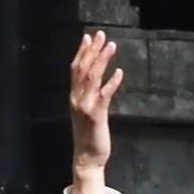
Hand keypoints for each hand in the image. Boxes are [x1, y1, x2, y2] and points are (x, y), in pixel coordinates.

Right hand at [69, 31, 123, 193]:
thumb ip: (90, 97)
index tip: (89, 37)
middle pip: (82, 69)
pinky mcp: (95, 116)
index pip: (75, 69)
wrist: (87, 158)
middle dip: (92, 50)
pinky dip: (111, 83)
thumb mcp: (87, 112)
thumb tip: (97, 82)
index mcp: (74, 97)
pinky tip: (119, 72)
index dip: (82, 52)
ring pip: (91, 78)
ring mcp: (85, 107)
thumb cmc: (90, 136)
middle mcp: (76, 99)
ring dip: (101, 60)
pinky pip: (103, 95)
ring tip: (111, 46)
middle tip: (101, 34)